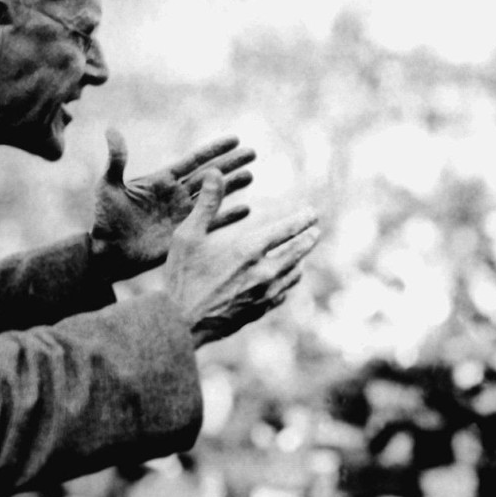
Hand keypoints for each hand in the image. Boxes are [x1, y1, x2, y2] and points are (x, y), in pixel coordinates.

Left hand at [89, 129, 254, 280]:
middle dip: (230, 164)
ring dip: (232, 186)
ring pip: (214, 196)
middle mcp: (176, 195)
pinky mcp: (185, 234)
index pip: (193, 160)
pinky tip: (245, 209)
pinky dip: (228, 216)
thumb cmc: (105, 219)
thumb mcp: (109, 187)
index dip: (213, 150)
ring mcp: (182, 215)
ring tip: (251, 176)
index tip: (235, 139)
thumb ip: (117, 160)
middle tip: (253, 153)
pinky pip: (211, 222)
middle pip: (209, 176)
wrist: (108, 252)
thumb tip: (111, 130)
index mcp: (162, 180)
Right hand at [164, 169, 319, 346]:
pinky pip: (281, 294)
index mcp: (248, 250)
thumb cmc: (181, 277)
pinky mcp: (258, 312)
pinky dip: (286, 284)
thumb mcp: (187, 236)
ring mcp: (263, 294)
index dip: (302, 220)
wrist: (180, 324)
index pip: (286, 230)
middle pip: (297, 252)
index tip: (313, 214)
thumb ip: (206, 205)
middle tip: (315, 232)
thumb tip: (214, 172)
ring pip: (292, 275)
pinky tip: (284, 283)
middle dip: (308, 239)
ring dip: (299, 262)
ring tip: (301, 256)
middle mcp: (263, 272)